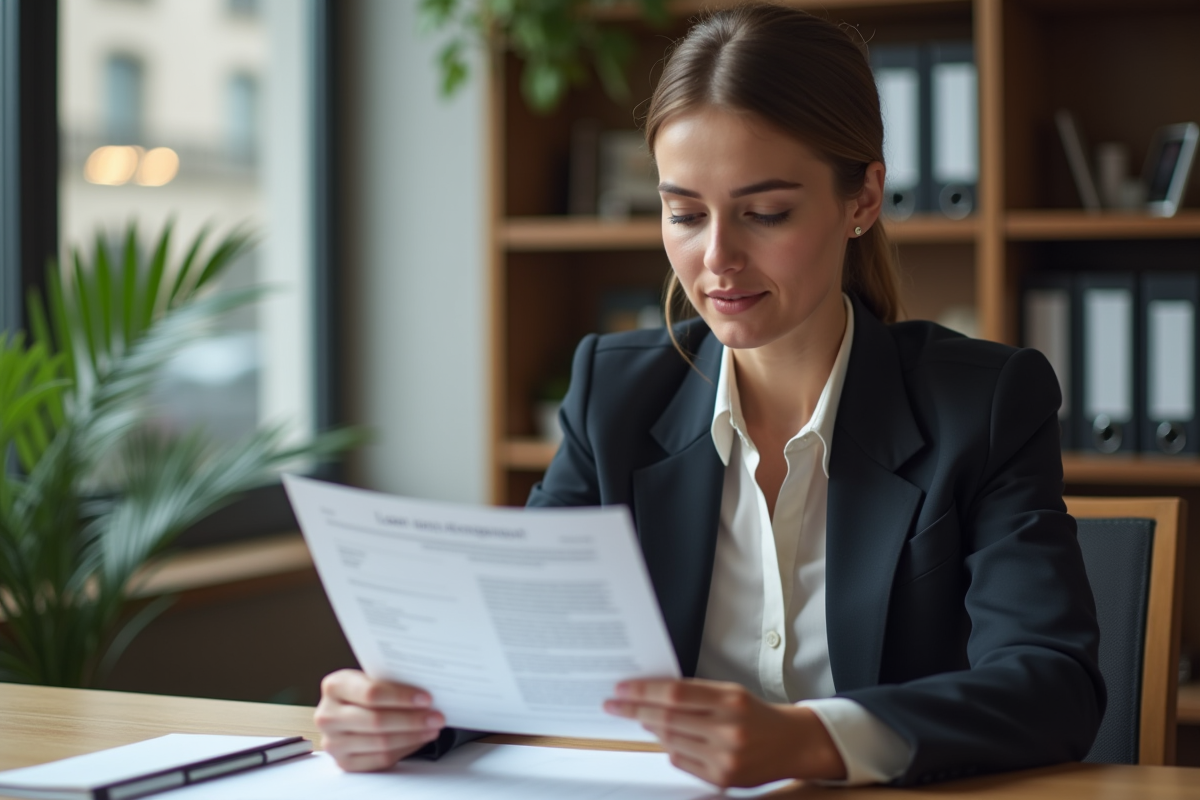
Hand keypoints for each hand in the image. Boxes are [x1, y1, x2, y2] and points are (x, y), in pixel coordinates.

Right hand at [314, 669, 445, 770]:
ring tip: (432, 728)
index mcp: (334, 686)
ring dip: (413, 736)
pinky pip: (380, 759)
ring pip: (380, 743)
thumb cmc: (364, 691)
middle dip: (412, 719)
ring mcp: (333, 742)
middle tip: (437, 716)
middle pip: (376, 721)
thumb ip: (391, 681)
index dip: (401, 697)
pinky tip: (419, 739)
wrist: (346, 710)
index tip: (426, 698)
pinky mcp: (344, 762)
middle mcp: (328, 715)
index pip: (371, 693)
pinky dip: (405, 749)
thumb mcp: (370, 677)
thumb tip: (428, 688)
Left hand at [603, 678, 845, 787]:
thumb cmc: (755, 714)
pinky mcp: (722, 779)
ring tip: (642, 718)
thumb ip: (695, 694)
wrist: (792, 744)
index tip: (620, 689)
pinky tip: (669, 739)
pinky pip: (681, 762)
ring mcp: (725, 758)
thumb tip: (650, 696)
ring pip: (670, 742)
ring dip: (651, 729)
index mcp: (730, 701)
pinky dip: (670, 748)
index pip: (675, 693)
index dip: (643, 691)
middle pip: (667, 719)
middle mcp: (728, 730)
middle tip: (613, 704)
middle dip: (635, 710)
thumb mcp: (730, 693)